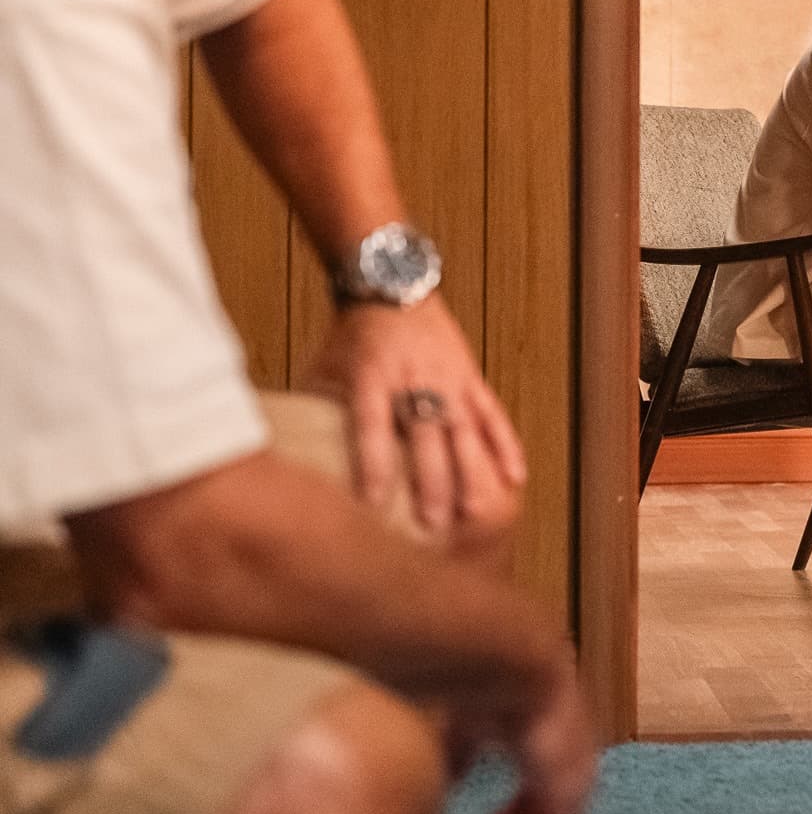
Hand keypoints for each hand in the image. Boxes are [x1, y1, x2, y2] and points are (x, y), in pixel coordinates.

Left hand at [304, 294, 525, 536]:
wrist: (394, 288)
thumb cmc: (353, 336)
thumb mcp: (326, 367)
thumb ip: (318, 410)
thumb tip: (296, 462)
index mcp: (373, 374)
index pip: (373, 424)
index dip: (374, 463)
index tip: (374, 502)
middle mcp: (415, 377)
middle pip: (426, 434)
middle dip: (432, 481)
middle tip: (433, 525)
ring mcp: (449, 377)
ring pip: (464, 429)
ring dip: (471, 472)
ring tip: (474, 513)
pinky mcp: (471, 377)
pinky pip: (493, 414)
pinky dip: (506, 446)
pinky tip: (514, 477)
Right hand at [466, 658, 597, 813]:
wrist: (511, 670)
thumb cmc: (490, 686)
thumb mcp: (470, 727)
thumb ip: (462, 755)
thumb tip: (450, 781)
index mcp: (552, 740)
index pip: (540, 787)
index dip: (515, 813)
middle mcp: (572, 760)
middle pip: (548, 813)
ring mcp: (575, 775)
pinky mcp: (569, 789)